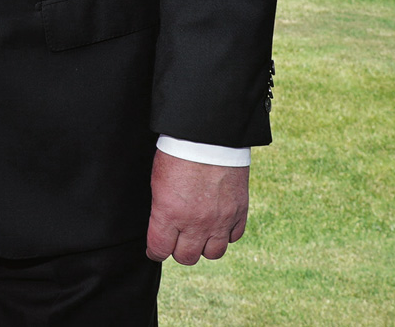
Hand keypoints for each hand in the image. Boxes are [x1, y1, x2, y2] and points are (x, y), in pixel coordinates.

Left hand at [146, 150, 249, 264]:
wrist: (209, 136)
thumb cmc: (179, 153)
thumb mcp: (158, 181)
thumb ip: (161, 209)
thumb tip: (163, 226)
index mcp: (169, 214)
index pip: (159, 250)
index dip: (155, 251)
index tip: (155, 249)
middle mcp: (195, 223)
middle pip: (186, 257)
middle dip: (178, 250)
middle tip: (177, 238)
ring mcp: (220, 220)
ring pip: (213, 253)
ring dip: (204, 246)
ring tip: (200, 233)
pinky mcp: (239, 212)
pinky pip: (234, 237)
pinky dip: (226, 234)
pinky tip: (218, 223)